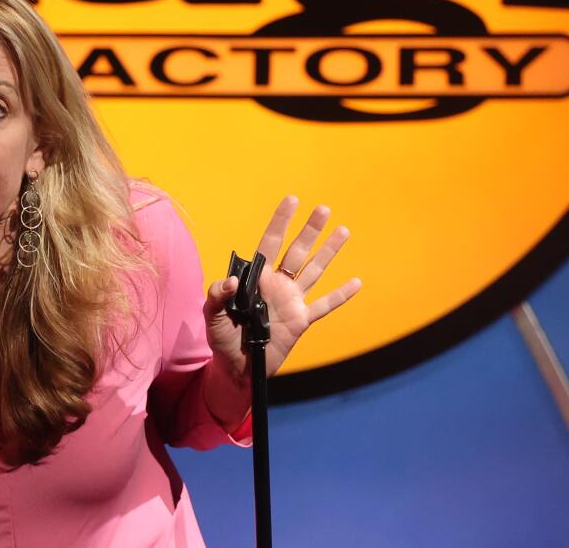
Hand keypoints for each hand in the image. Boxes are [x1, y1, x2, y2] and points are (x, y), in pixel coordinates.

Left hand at [204, 197, 361, 386]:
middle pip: (297, 252)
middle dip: (310, 230)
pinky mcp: (302, 321)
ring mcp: (292, 301)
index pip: (270, 244)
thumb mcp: (212, 315)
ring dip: (329, 252)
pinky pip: (324, 306)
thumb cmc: (222, 338)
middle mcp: (277, 285)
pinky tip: (356, 282)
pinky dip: (341, 295)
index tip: (292, 200)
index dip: (280, 222)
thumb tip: (231, 281)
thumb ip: (217, 295)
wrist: (237, 368)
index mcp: (256, 279)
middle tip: (323, 209)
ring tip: (343, 230)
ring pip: (314, 271)